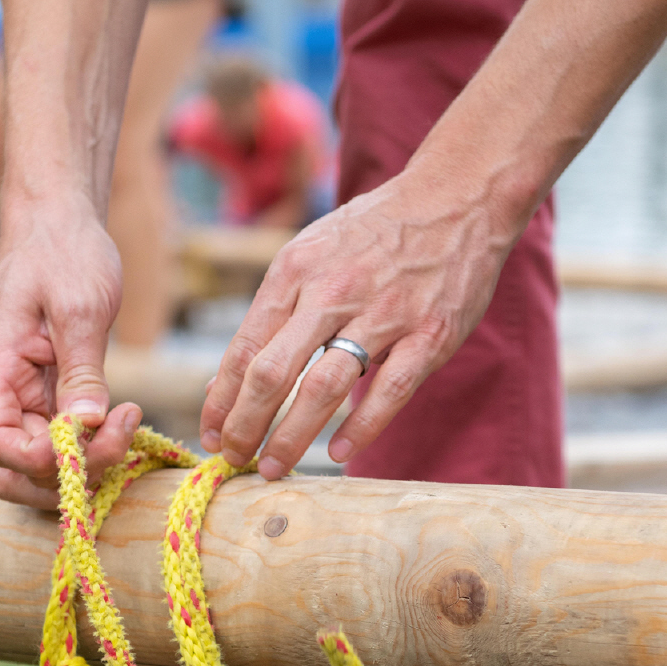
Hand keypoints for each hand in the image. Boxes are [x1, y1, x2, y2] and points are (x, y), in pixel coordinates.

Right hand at [0, 200, 140, 507]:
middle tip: (120, 434)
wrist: (62, 221)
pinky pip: (68, 440)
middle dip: (67, 472)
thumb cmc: (64, 251)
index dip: (33, 461)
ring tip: (129, 425)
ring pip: (45, 464)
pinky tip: (127, 421)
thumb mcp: (79, 308)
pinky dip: (96, 445)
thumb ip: (81, 372)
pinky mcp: (57, 395)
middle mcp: (8, 393)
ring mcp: (31, 398)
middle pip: (16, 469)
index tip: (81, 440)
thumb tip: (85, 427)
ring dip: (86, 464)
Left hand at [200, 168, 518, 477]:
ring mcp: (384, 314)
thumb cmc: (374, 233)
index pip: (245, 348)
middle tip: (234, 458)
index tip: (210, 433)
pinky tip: (339, 455)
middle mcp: (332, 292)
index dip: (222, 400)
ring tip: (273, 467)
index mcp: (295, 271)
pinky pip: (389, 392)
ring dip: (292, 437)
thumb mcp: (311, 253)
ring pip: (323, 389)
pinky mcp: (430, 334)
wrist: (456, 198)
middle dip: (245, 425)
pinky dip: (361, 429)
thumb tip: (225, 380)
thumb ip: (274, 313)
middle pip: (273, 373)